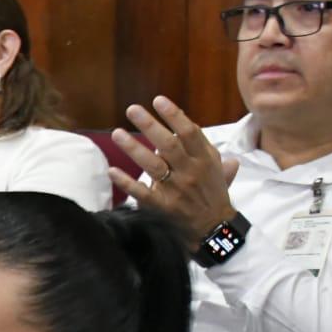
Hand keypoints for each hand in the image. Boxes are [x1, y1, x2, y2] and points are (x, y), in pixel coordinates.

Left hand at [109, 96, 240, 247]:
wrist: (214, 230)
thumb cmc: (214, 196)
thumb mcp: (218, 171)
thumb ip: (209, 151)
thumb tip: (198, 130)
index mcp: (204, 160)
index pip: (190, 132)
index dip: (174, 115)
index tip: (158, 100)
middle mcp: (190, 172)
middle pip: (168, 144)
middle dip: (149, 125)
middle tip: (132, 110)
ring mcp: (175, 190)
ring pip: (152, 165)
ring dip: (133, 148)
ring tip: (117, 133)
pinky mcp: (161, 207)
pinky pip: (141, 192)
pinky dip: (126, 182)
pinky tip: (112, 171)